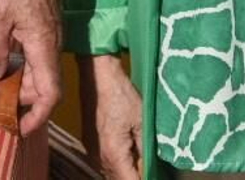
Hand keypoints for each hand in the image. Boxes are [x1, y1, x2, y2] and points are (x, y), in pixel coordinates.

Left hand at [0, 0, 60, 133]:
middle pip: (41, 86)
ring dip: (16, 80)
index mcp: (43, 46)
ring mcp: (50, 35)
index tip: (17, 126)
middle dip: (17, 97)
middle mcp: (52, 45)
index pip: (49, 94)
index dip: (36, 116)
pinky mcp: (44, 25)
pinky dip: (18, 65)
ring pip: (37, 70)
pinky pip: (35, 56)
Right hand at [77, 53, 141, 179]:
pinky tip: (129, 156)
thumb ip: (146, 151)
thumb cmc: (121, 95)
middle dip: (136, 178)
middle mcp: (99, 157)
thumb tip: (151, 170)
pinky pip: (105, 163)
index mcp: (113, 154)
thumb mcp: (142, 122)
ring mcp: (92, 151)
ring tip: (142, 165)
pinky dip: (118, 165)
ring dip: (126, 173)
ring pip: (111, 174)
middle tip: (151, 171)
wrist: (98, 75)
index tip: (155, 177)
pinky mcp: (89, 143)